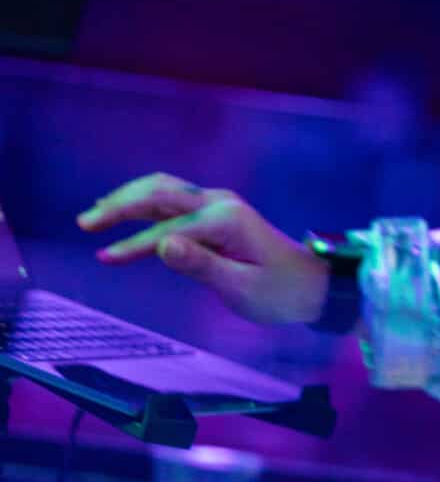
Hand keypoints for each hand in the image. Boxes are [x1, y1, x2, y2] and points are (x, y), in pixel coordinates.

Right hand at [76, 173, 328, 325]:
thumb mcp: (241, 288)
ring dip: (129, 198)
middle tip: (86, 222)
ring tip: (96, 215)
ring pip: (165, 190)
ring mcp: (217, 203)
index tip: (105, 258)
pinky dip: (145, 205)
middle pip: (162, 192)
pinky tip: (123, 215)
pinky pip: (173, 201)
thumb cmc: (279, 291)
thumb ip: (201, 266)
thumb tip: (162, 246)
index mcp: (226, 220)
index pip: (169, 230)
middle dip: (122, 204)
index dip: (134, 244)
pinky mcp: (214, 212)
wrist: (310, 283)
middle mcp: (220, 202)